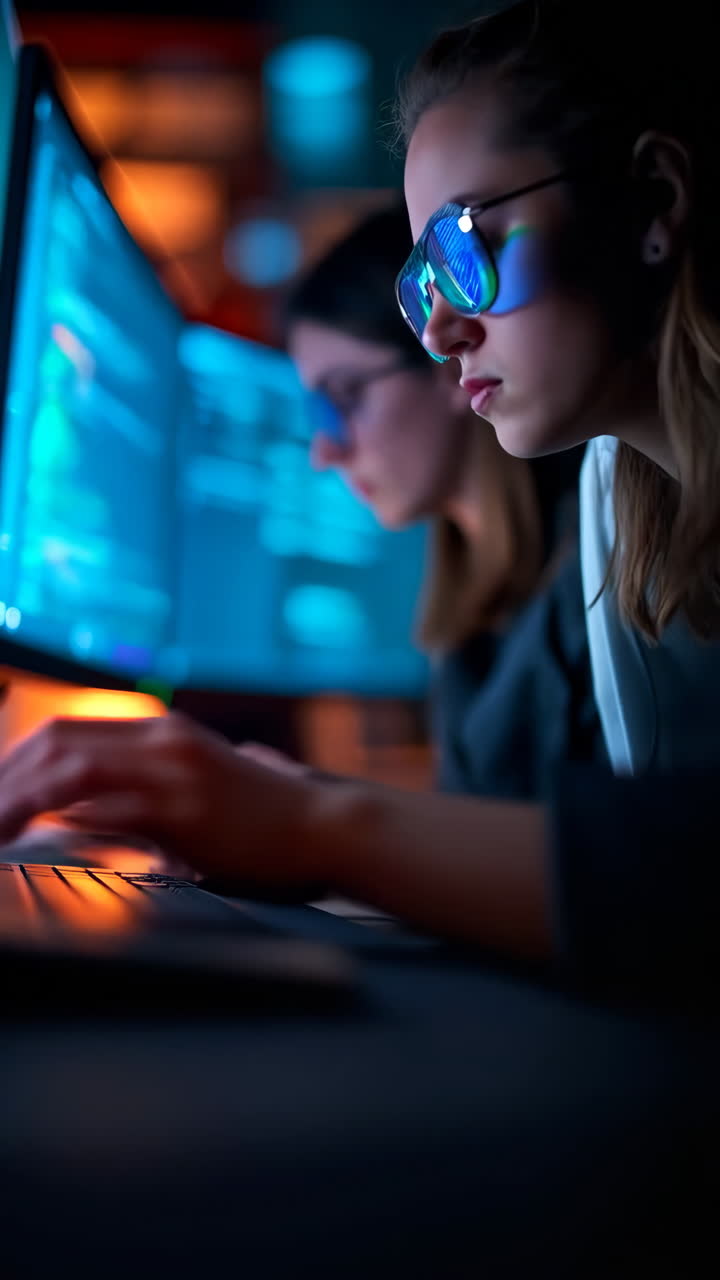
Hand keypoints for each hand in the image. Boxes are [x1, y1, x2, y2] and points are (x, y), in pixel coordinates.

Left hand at [0, 713, 325, 887]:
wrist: (323, 824)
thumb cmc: (259, 818)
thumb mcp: (192, 793)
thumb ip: (135, 799)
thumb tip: (73, 817)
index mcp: (159, 733)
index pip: (64, 733)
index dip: (15, 762)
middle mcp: (162, 740)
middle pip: (58, 743)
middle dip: (7, 778)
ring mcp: (175, 771)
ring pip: (74, 769)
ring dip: (23, 799)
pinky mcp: (188, 809)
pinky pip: (114, 809)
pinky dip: (71, 823)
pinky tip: (48, 838)